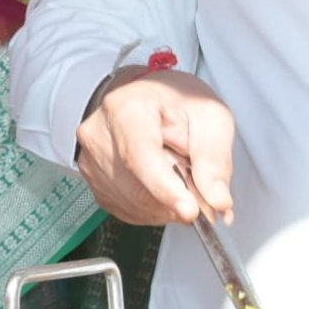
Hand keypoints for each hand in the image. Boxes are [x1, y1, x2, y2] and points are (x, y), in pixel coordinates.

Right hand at [73, 71, 234, 227]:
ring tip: (179, 173)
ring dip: (168, 204)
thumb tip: (216, 201)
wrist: (148, 97)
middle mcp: (100, 135)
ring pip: (136, 205)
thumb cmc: (175, 101)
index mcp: (126, 108)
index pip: (140, 157)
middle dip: (178, 198)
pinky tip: (163, 184)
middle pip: (139, 189)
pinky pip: (128, 210)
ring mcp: (91, 160)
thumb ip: (215, 159)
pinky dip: (154, 208)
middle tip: (203, 188)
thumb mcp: (211, 116)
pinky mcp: (92, 181)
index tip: (191, 210)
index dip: (166, 189)